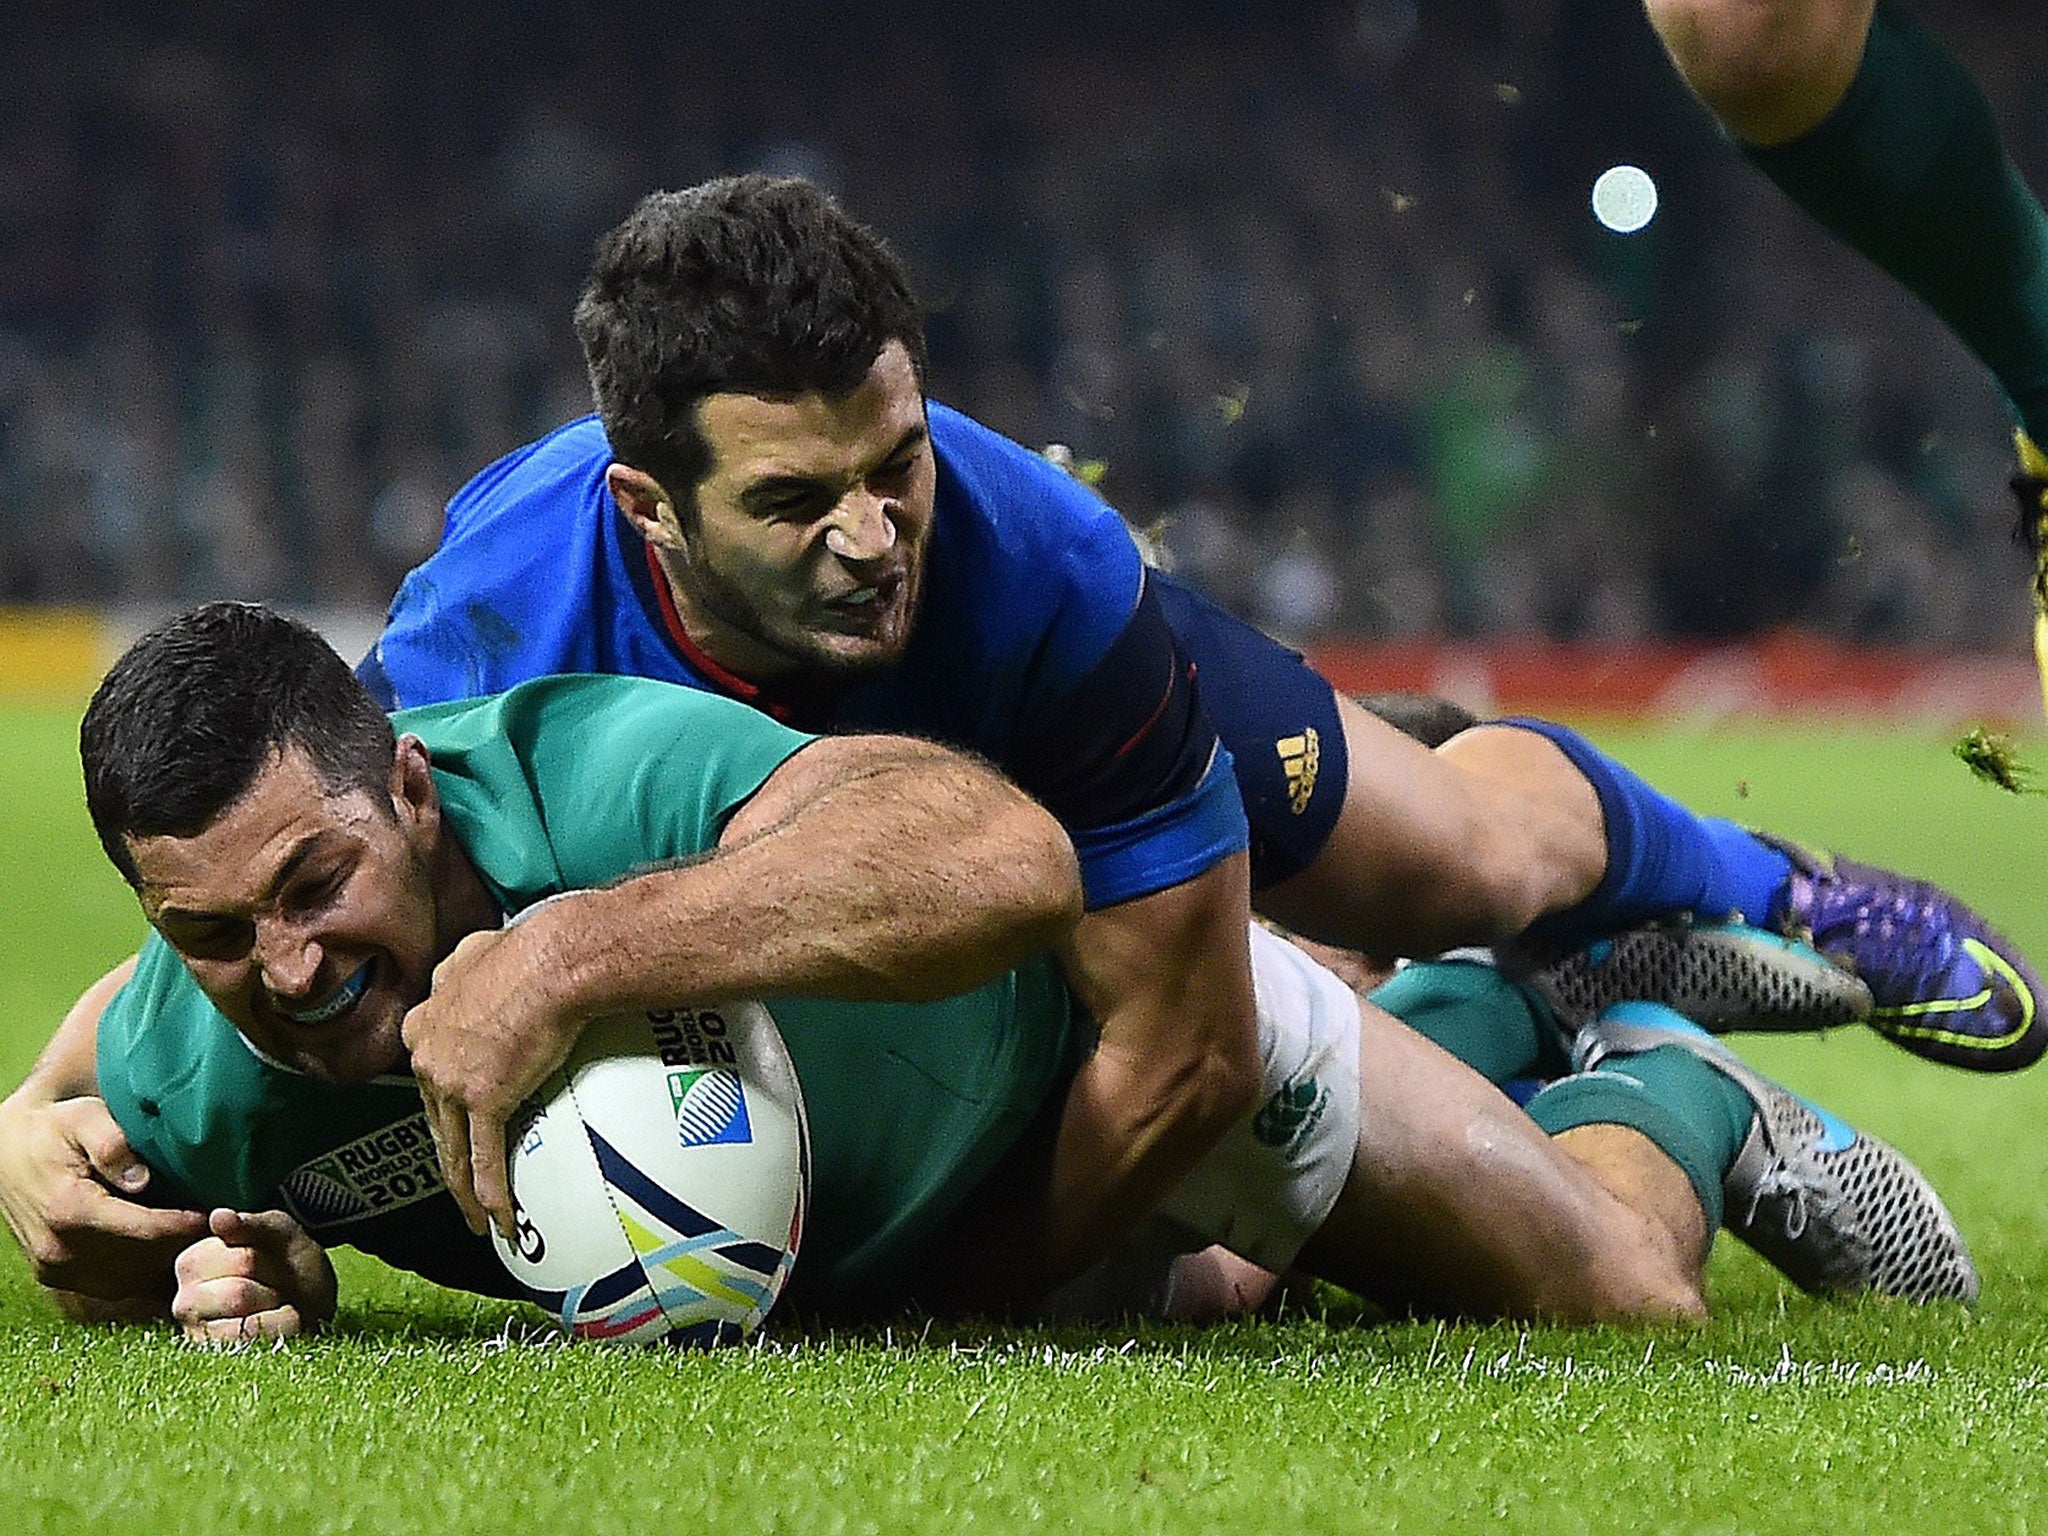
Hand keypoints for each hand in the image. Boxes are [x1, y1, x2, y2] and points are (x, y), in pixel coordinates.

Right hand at [0, 1086, 206, 1317]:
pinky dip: (141, 1272)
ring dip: (164, 1262)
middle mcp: (59, 1249)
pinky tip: (163, 1249)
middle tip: (219, 1228)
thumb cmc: (55, 1128)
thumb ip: (112, 1143)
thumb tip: (141, 1179)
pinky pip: (110, 1285)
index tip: (218, 1213)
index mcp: (70, 1211)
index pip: (145, 1231)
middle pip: (141, 1260)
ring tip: (196, 1237)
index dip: (186, 1225)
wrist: (6, 1150)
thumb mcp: (84, 1118)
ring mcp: (55, 1268)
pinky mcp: (54, 1275)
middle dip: (182, 1245)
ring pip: (128, 1279)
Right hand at [171, 1208, 335, 1345]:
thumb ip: (252, 1224)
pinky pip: (253, 1345)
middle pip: (240, 1294)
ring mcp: (197, 1334)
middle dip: (273, 1290)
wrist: (312, 1302)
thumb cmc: (290, 1264)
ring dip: (276, 1313)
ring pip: (245, 1323)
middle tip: (276, 1287)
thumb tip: (219, 1217)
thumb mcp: (281, 1232)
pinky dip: (278, 1332)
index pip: (242, 1261)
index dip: (271, 1262)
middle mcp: (185, 1299)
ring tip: (275, 1306)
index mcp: (193, 1260)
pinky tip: (277, 1325)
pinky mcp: (214, 1360)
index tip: (272, 1262)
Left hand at [401, 920, 581, 1239]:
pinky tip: (499, 1221)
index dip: (439, 1102)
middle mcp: (427, 1054)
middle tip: (463, 1184)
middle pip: (434, 1119)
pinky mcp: (484, 1101)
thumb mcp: (480, 949)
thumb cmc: (529, 946)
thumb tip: (476, 960)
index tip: (453, 1119)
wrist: (553, 961)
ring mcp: (451, 1082)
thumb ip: (466, 967)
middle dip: (447, 1156)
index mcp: (426, 1019)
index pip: (427, 1072)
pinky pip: (485, 1158)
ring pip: (451, 1149)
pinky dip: (490, 1194)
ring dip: (462, 1192)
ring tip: (476, 1219)